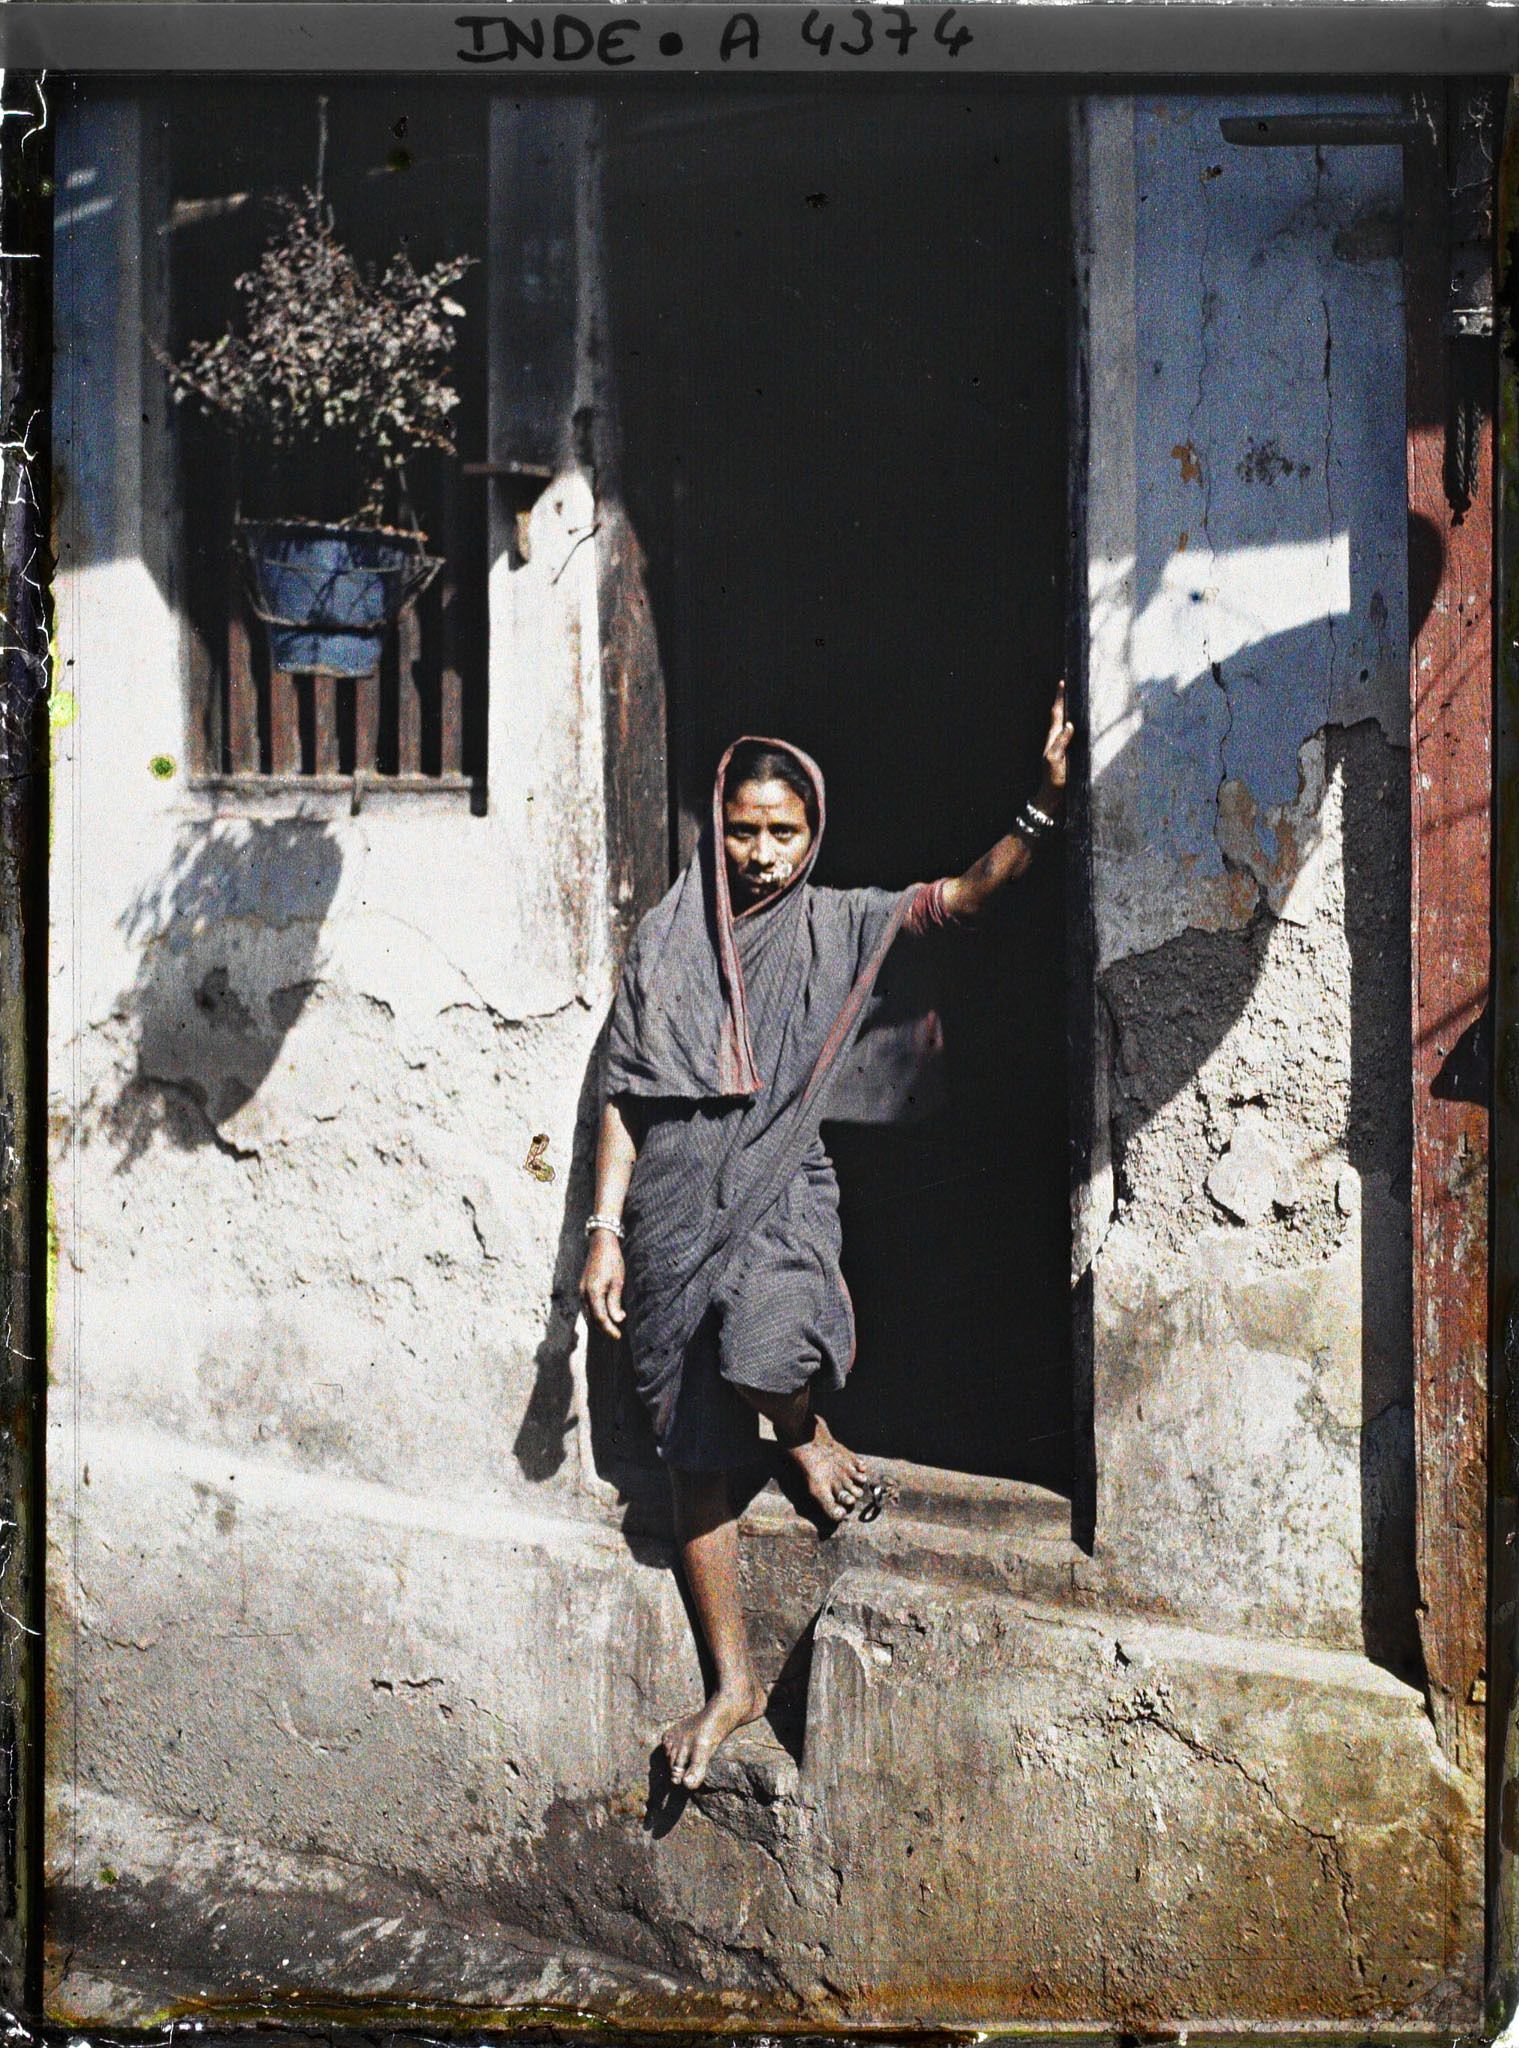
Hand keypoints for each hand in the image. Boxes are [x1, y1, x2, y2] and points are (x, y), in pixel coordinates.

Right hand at [579, 1231, 625, 1339]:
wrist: (601, 1243)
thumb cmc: (612, 1261)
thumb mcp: (617, 1282)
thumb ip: (615, 1302)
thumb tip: (617, 1320)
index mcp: (592, 1292)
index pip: (600, 1318)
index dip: (609, 1329)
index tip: (618, 1336)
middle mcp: (583, 1294)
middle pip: (592, 1318)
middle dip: (604, 1328)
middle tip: (617, 1334)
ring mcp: (581, 1291)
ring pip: (589, 1313)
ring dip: (600, 1321)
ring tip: (613, 1326)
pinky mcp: (583, 1288)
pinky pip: (588, 1306)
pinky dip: (596, 1313)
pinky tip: (606, 1313)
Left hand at [1041, 681, 1074, 795]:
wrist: (1052, 796)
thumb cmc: (1053, 778)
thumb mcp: (1055, 759)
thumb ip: (1061, 743)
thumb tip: (1069, 725)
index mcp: (1053, 737)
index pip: (1057, 713)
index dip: (1059, 698)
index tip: (1063, 682)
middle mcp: (1057, 738)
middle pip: (1061, 714)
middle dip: (1065, 699)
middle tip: (1071, 684)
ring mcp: (1063, 745)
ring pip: (1067, 723)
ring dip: (1071, 710)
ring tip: (1078, 697)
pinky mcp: (1068, 753)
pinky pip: (1072, 733)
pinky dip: (1076, 723)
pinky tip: (1082, 722)